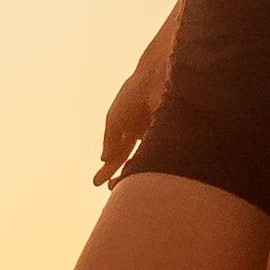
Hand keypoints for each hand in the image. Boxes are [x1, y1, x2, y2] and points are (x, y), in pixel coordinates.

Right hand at [95, 52, 166, 185]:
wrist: (158, 79)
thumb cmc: (134, 96)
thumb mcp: (115, 119)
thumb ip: (110, 140)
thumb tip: (104, 160)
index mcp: (131, 127)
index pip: (119, 153)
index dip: (109, 168)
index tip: (98, 182)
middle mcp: (145, 135)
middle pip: (132, 161)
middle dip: (121, 175)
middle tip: (112, 190)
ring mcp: (158, 137)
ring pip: (146, 162)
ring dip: (135, 175)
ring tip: (125, 188)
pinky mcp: (171, 139)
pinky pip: (160, 158)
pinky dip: (151, 167)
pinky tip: (142, 176)